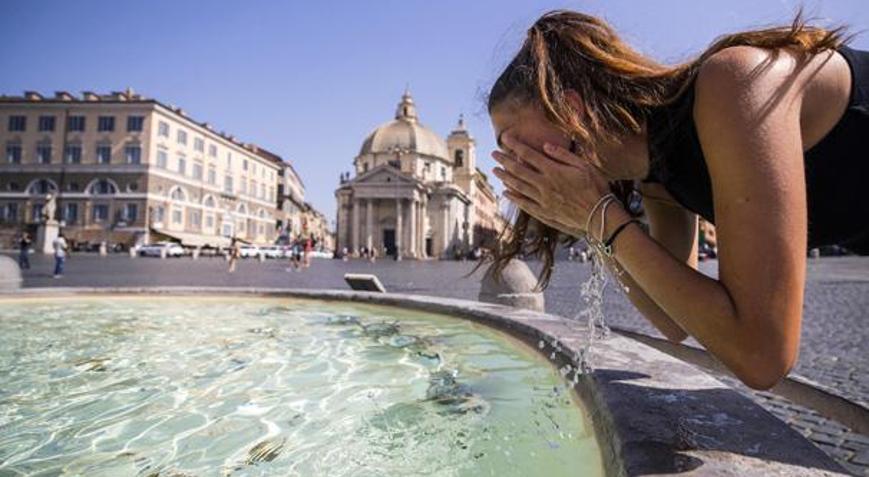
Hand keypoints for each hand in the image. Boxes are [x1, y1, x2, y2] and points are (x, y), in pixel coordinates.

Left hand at [492, 134, 612, 236]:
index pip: (529, 155)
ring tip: (495, 171)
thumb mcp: (584, 165)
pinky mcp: (544, 212)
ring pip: (518, 186)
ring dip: (505, 178)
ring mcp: (542, 200)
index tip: (505, 138)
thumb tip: (545, 145)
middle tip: (493, 154)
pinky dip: (514, 197)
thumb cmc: (595, 187)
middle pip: (519, 170)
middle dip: (504, 161)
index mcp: (553, 171)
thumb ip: (563, 155)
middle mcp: (544, 185)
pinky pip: (524, 204)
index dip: (515, 145)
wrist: (599, 215)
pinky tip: (506, 192)